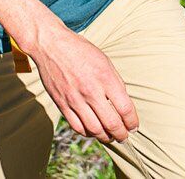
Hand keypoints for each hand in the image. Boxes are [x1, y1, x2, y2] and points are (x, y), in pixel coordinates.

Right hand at [25, 24, 137, 143]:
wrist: (51, 45)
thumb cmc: (80, 50)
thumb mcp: (104, 61)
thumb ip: (115, 83)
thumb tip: (123, 105)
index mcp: (105, 77)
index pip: (125, 109)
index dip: (132, 122)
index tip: (133, 126)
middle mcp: (91, 90)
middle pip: (112, 124)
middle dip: (122, 135)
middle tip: (124, 137)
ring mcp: (75, 99)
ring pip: (95, 129)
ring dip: (106, 137)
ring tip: (110, 137)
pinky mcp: (62, 104)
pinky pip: (77, 126)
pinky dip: (88, 133)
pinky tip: (93, 131)